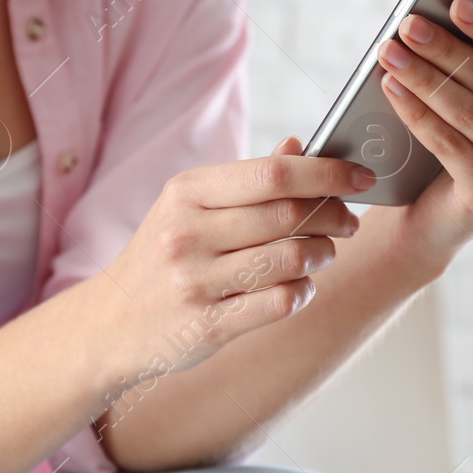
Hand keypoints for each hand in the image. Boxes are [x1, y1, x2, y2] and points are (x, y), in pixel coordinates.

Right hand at [92, 142, 375, 389]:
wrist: (112, 323)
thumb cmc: (163, 255)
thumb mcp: (191, 206)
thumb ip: (248, 180)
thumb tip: (299, 145)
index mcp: (186, 192)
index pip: (272, 173)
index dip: (327, 173)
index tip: (360, 176)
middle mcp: (187, 233)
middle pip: (288, 214)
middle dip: (333, 215)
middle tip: (348, 220)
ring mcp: (195, 282)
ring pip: (290, 259)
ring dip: (322, 255)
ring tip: (324, 253)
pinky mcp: (206, 326)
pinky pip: (279, 303)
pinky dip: (303, 291)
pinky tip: (300, 286)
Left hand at [372, 0, 472, 271]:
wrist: (436, 204)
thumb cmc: (462, 126)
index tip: (455, 2)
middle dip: (444, 49)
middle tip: (406, 25)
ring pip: (469, 112)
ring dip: (424, 78)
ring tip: (389, 54)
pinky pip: (450, 145)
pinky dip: (418, 114)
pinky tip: (392, 91)